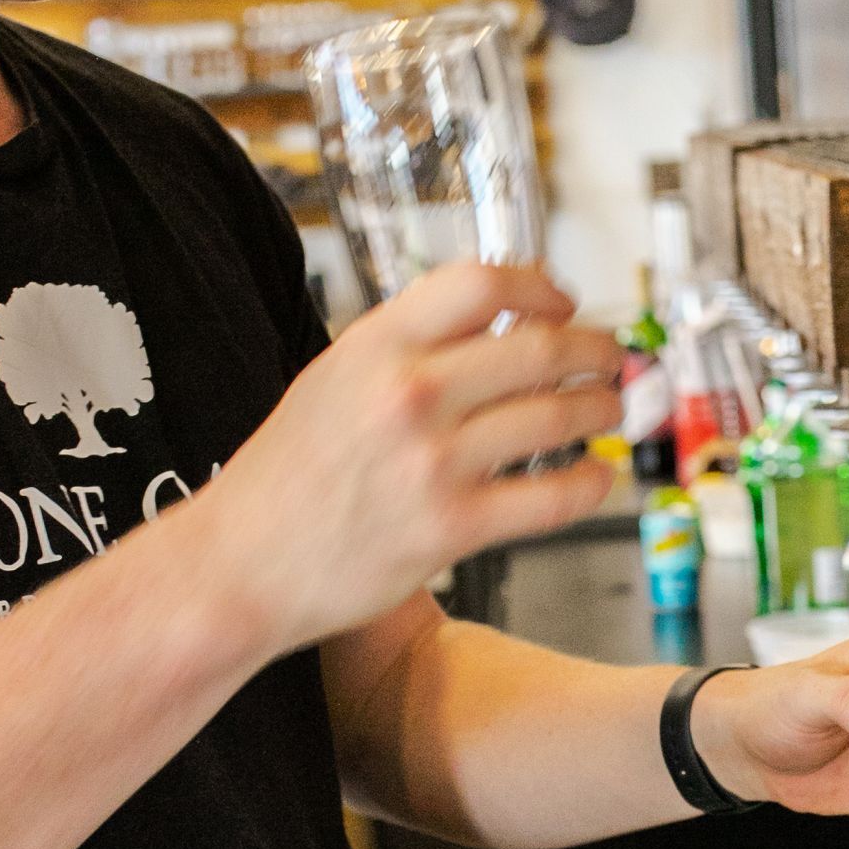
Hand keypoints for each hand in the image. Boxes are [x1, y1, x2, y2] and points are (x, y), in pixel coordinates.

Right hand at [194, 263, 621, 656]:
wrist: (239, 564)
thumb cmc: (287, 474)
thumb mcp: (334, 378)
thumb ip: (408, 346)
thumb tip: (498, 318)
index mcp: (376, 345)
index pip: (482, 283)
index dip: (541, 287)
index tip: (564, 302)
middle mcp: (408, 394)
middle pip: (540, 346)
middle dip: (594, 349)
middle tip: (610, 358)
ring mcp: (434, 463)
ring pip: (559, 417)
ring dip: (601, 408)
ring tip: (608, 408)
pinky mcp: (452, 529)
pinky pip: (553, 498)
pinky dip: (592, 484)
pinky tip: (599, 477)